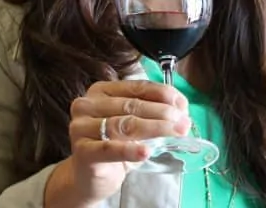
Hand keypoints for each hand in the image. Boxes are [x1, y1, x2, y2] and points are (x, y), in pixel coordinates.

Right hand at [62, 80, 190, 203]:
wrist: (89, 178)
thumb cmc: (114, 147)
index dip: (162, 94)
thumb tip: (181, 108)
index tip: (182, 105)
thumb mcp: (133, 125)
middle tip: (184, 122)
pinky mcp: (82, 151)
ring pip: (123, 124)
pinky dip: (130, 150)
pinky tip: (146, 152)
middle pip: (132, 105)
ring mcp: (81, 127)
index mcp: (101, 91)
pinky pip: (109, 148)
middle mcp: (87, 104)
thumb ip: (151, 113)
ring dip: (155, 128)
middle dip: (163, 113)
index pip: (137, 87)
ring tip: (175, 133)